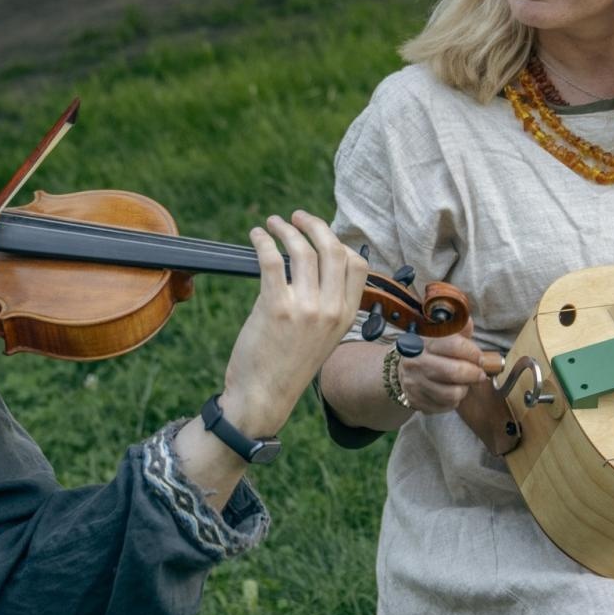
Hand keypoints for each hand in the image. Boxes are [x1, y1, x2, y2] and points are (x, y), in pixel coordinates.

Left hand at [217, 211, 368, 436]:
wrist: (264, 397)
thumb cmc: (287, 366)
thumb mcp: (321, 337)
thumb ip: (323, 305)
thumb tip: (308, 265)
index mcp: (346, 316)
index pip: (357, 264)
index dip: (339, 242)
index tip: (320, 235)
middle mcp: (331, 310)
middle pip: (332, 248)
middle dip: (314, 224)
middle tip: (296, 217)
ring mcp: (306, 308)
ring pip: (302, 249)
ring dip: (286, 228)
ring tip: (272, 223)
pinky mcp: (276, 308)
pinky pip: (272, 260)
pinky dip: (263, 241)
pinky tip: (256, 236)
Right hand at [396, 318, 491, 413]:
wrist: (401, 370)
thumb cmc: (429, 351)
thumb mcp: (440, 335)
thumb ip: (457, 329)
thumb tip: (468, 323)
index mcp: (424, 341)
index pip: (454, 345)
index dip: (473, 353)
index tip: (480, 357)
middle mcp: (416, 362)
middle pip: (454, 372)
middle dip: (474, 374)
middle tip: (479, 374)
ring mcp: (415, 383)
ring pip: (452, 393)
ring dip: (464, 389)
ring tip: (463, 383)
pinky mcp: (416, 401)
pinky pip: (445, 406)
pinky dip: (454, 401)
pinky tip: (451, 392)